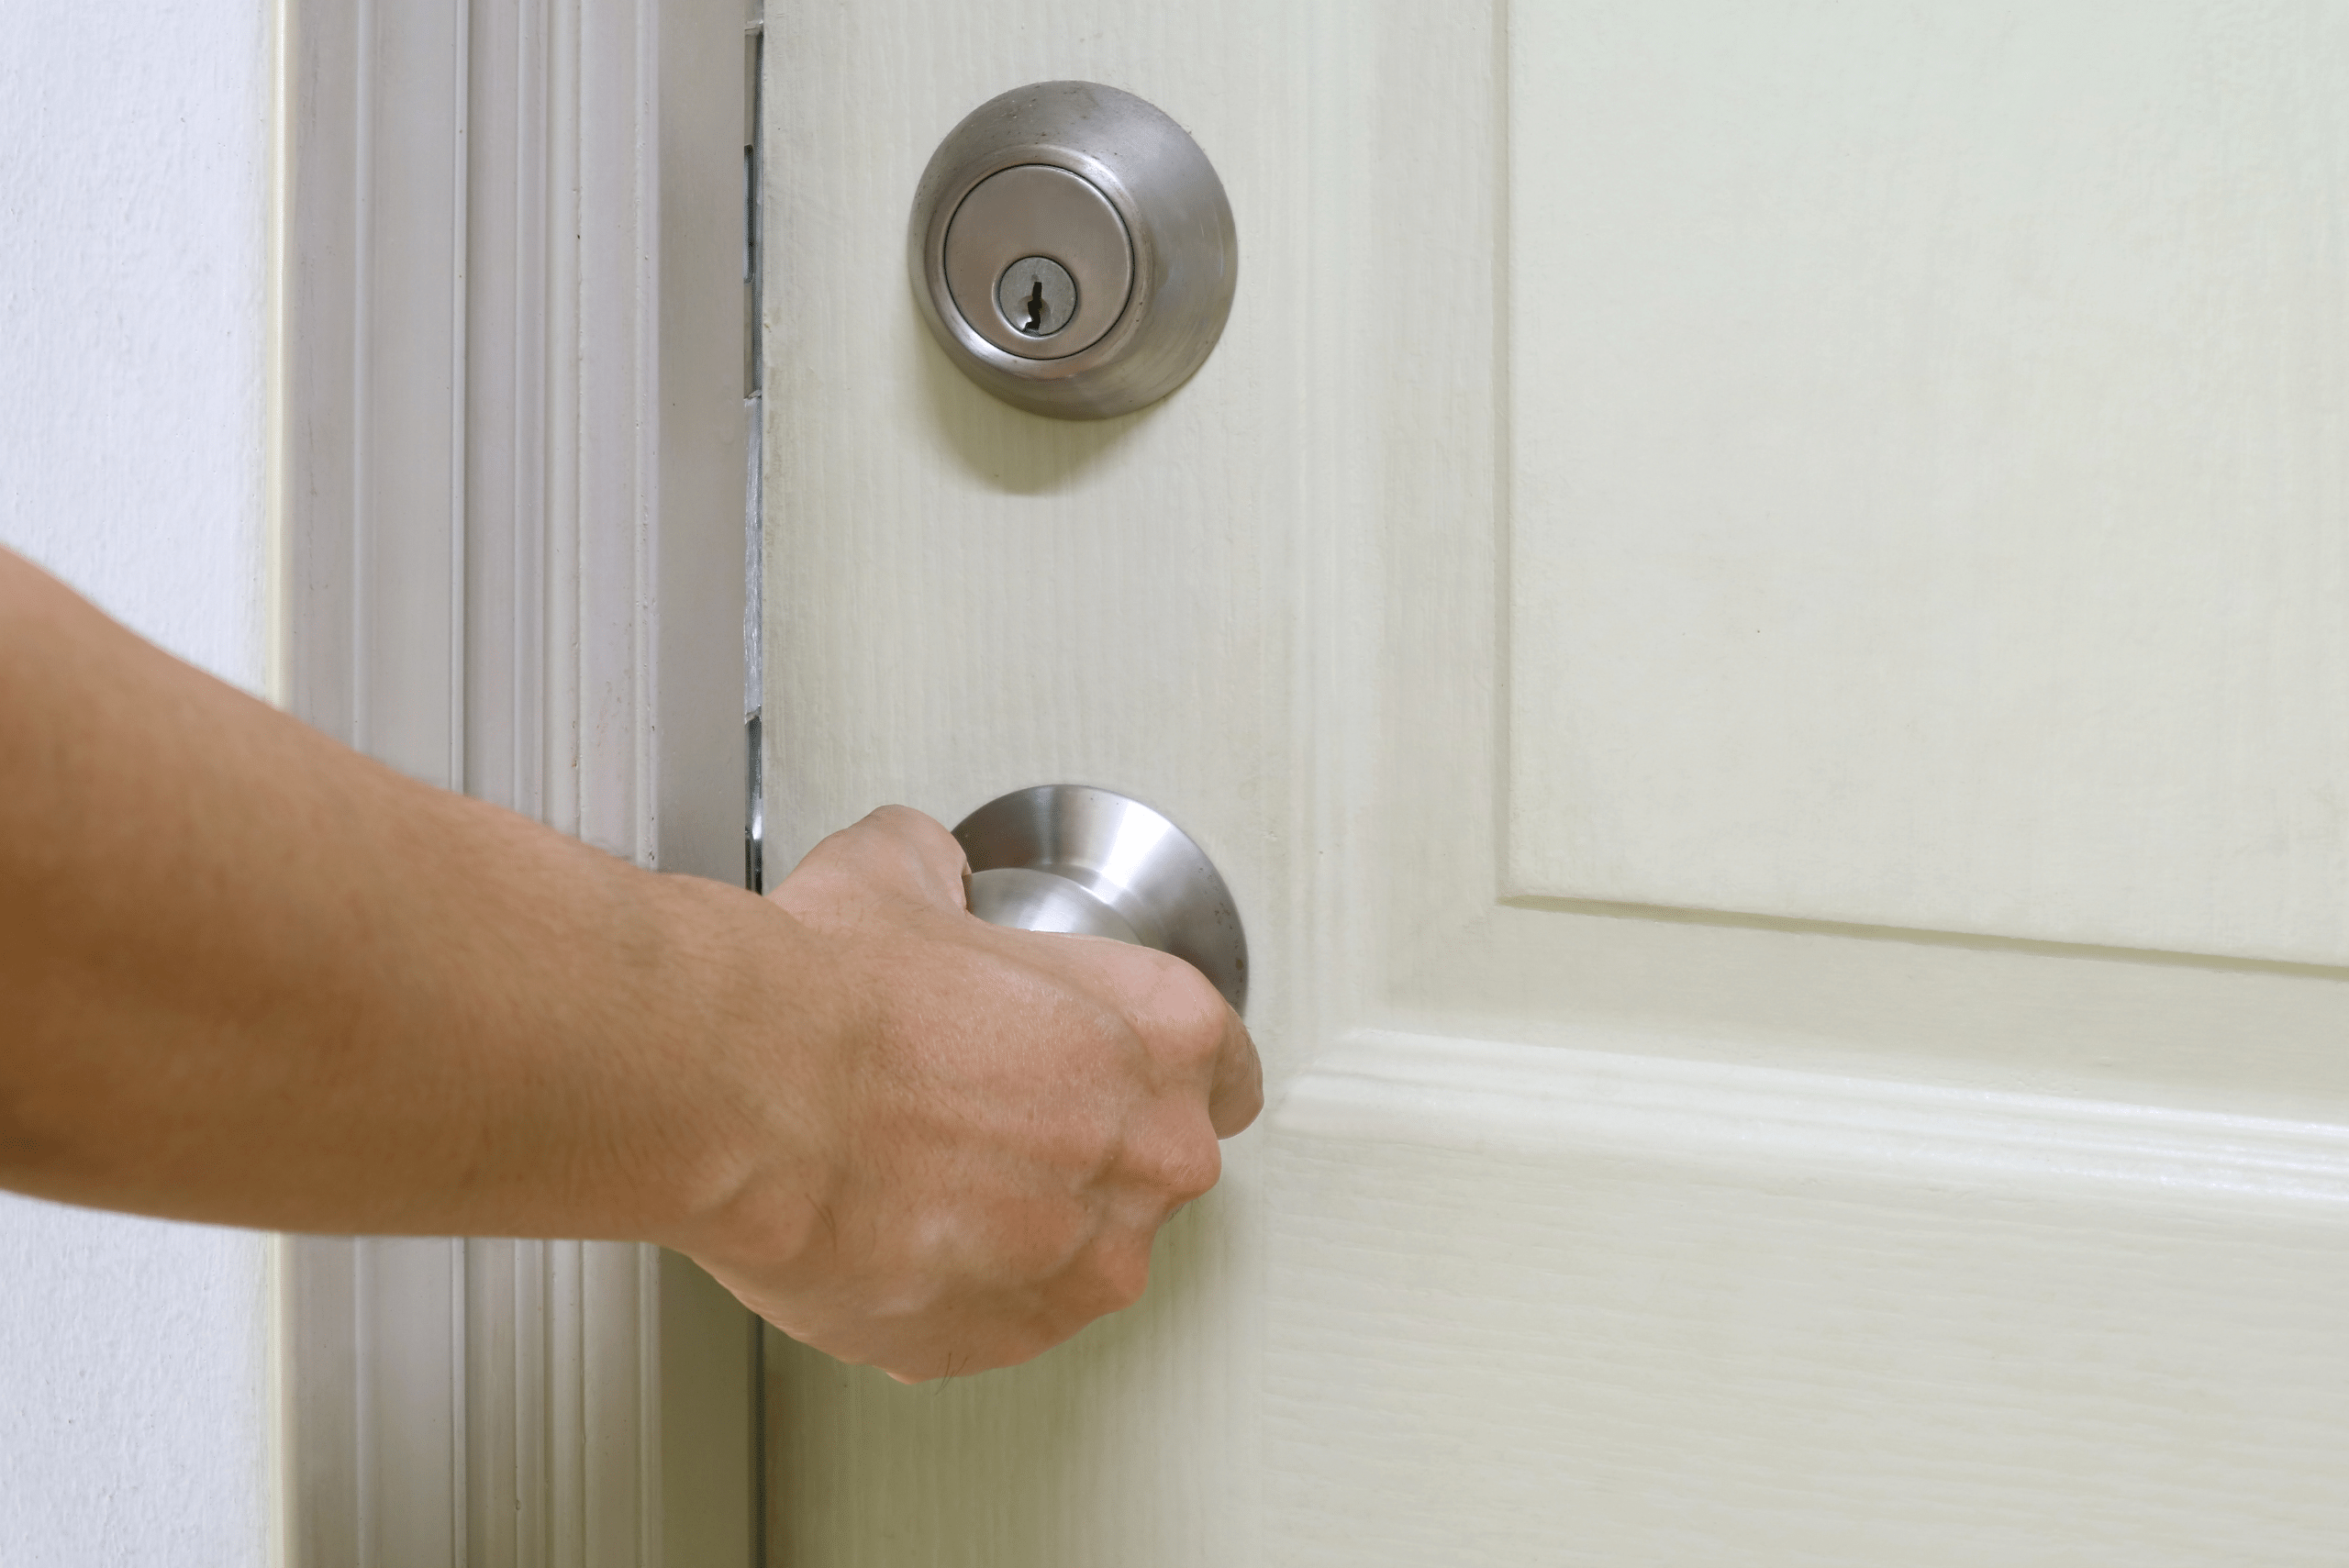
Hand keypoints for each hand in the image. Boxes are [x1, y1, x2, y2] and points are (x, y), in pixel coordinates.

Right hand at [685, 807, 1260, 1381]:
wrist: (749, 1098)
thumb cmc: (834, 998)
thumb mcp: (896, 875)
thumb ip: (940, 875)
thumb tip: (921, 869)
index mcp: (1165, 1031)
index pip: (1225, 1067)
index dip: (1155, 1064)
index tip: (1110, 1070)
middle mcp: (1152, 1157)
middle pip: (1152, 1165)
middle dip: (1082, 1148)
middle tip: (985, 1116)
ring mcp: (1085, 1263)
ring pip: (1078, 1252)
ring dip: (1020, 1225)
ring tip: (922, 1178)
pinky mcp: (1005, 1338)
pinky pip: (999, 1314)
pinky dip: (952, 1287)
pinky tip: (889, 1231)